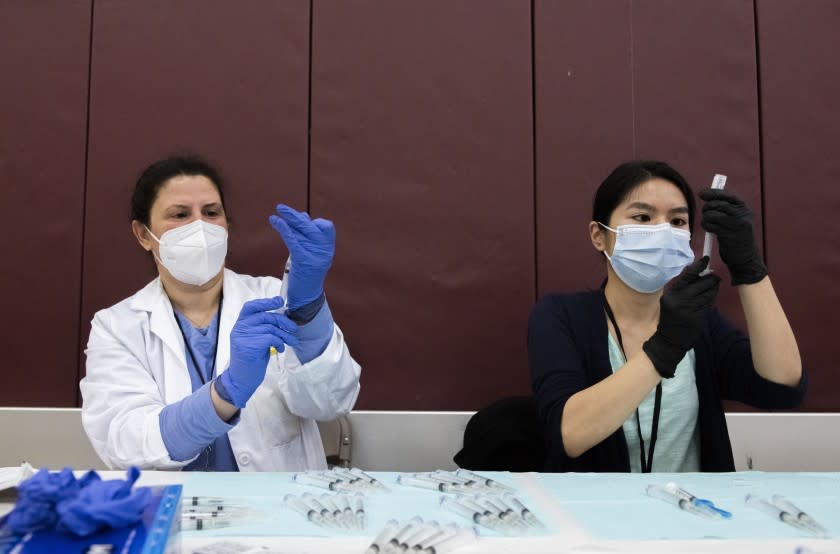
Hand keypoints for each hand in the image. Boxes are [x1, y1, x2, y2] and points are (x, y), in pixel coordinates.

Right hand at [219, 297, 298, 407]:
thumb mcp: (257, 340)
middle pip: (266, 317)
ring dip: (284, 335)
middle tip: (294, 329)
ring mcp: (243, 336)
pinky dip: (279, 343)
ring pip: (270, 328)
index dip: (266, 302)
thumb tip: (284, 317)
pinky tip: (280, 349)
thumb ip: (264, 327)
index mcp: (241, 324)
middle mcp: (240, 328)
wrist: (241, 379)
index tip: (280, 301)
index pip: (251, 306)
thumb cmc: (251, 359)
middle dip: (283, 322)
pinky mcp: (248, 345)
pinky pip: (270, 338)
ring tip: (290, 342)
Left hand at [269, 204, 335, 309]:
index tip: (302, 220)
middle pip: (311, 226)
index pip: (326, 227)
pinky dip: (284, 229)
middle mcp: (325, 251)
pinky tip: (275, 222)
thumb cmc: (306, 275)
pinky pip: (293, 240)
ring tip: (276, 212)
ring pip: (301, 232)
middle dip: (295, 216)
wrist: (306, 298)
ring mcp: (316, 256)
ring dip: (287, 220)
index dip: (314, 222)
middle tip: (280, 207)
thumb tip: (302, 215)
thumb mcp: (310, 254)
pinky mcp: (305, 260)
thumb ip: (307, 236)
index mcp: (328, 248)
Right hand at [643, 257, 720, 377]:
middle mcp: (679, 298)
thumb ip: (683, 288)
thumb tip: (698, 273)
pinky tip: (711, 297)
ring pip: (708, 293)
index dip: (698, 266)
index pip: (687, 275)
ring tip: (715, 286)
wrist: (669, 339)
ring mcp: (689, 307)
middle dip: (711, 278)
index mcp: (671, 292)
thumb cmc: (671, 318)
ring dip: (714, 288)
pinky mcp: (698, 315)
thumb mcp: (671, 301)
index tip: (706, 259)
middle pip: (701, 283)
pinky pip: (709, 303)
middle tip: (716, 277)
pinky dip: (712, 299)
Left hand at [699, 188, 766, 284]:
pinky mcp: (727, 235)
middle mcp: (742, 216)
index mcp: (745, 210)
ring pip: (711, 214)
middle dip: (707, 207)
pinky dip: (706, 225)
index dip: (713, 193)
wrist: (745, 258)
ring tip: (708, 222)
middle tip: (705, 212)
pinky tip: (709, 229)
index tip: (702, 194)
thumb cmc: (738, 238)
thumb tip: (709, 199)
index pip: (728, 196)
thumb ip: (728, 210)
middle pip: (718, 204)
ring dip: (706, 217)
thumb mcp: (738, 221)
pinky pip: (710, 225)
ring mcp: (735, 225)